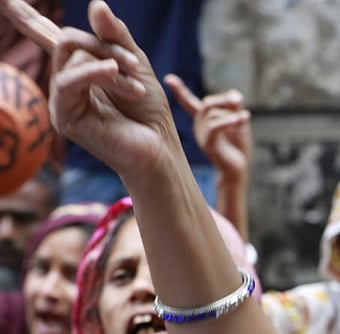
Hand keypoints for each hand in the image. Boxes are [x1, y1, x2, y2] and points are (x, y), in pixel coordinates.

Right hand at [1, 0, 179, 183]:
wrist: (158, 147)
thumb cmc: (148, 110)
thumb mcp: (135, 64)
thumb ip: (115, 36)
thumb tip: (95, 3)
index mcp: (80, 66)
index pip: (48, 34)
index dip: (27, 18)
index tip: (6, 0)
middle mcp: (66, 81)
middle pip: (68, 38)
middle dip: (105, 45)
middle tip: (134, 65)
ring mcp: (61, 98)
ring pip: (71, 55)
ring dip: (111, 65)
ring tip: (137, 89)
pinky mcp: (63, 116)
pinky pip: (69, 80)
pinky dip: (95, 72)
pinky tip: (114, 73)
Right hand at [165, 75, 251, 182]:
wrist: (238, 169)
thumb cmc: (237, 146)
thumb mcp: (239, 122)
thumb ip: (236, 107)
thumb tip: (234, 93)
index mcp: (203, 119)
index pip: (189, 102)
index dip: (180, 91)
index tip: (168, 79)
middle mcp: (199, 126)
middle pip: (207, 104)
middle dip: (224, 100)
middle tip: (238, 101)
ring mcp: (201, 135)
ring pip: (212, 113)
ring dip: (230, 113)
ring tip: (244, 118)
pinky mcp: (208, 144)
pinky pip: (215, 126)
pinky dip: (229, 121)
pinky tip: (243, 119)